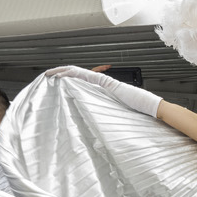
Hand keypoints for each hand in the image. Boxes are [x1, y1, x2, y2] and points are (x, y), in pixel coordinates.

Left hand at [45, 65, 161, 117]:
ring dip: (62, 72)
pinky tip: (60, 77)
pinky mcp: (104, 81)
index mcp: (103, 89)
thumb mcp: (114, 115)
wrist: (148, 107)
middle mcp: (102, 82)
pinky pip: (84, 75)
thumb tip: (96, 124)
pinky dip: (71, 74)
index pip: (82, 81)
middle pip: (77, 74)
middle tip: (48, 76)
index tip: (56, 83)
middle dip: (61, 73)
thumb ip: (104, 114)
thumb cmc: (136, 114)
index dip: (68, 79)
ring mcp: (103, 80)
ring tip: (50, 74)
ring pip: (78, 72)